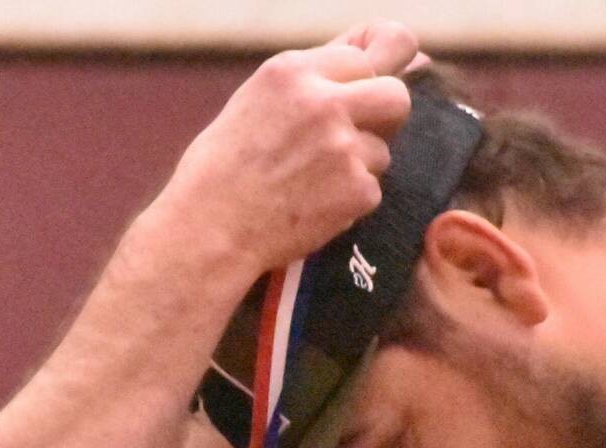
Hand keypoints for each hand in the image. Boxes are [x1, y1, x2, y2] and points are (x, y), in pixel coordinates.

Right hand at [160, 23, 416, 276]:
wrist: (209, 229)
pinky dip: (348, 203)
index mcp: (292, 72)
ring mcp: (343, 146)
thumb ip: (306, 83)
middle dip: (385, 117)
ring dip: (358, 166)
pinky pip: (372, 190)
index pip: (361, 61)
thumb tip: (362, 63)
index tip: (351, 104)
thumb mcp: (254, 101)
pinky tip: (311, 207)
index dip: (359, 85)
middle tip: (362, 137)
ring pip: (383, 150)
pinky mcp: (356, 189)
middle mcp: (322, 102)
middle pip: (396, 96)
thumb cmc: (220, 170)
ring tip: (312, 183)